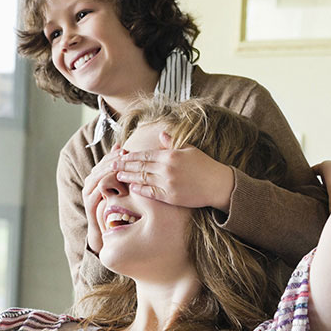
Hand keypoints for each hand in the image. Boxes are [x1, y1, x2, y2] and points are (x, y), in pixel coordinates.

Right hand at [82, 143, 125, 254]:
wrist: (107, 230)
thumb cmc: (117, 208)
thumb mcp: (123, 189)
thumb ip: (126, 176)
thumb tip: (137, 163)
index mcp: (98, 176)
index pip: (106, 160)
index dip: (115, 154)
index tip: (127, 149)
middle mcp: (91, 183)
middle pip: (101, 165)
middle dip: (113, 159)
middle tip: (124, 155)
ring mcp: (88, 192)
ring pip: (97, 175)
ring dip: (109, 169)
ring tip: (121, 166)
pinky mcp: (89, 203)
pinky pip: (96, 189)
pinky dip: (105, 182)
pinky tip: (116, 180)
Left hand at [113, 131, 234, 210]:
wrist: (219, 185)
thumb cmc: (205, 165)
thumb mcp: (189, 150)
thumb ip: (172, 143)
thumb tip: (161, 134)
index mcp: (170, 155)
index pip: (144, 154)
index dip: (130, 156)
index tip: (120, 156)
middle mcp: (166, 168)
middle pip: (139, 166)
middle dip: (124, 166)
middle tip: (111, 165)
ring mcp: (168, 183)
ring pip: (142, 179)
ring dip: (128, 177)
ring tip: (117, 176)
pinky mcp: (170, 196)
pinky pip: (151, 192)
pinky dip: (140, 189)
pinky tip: (131, 187)